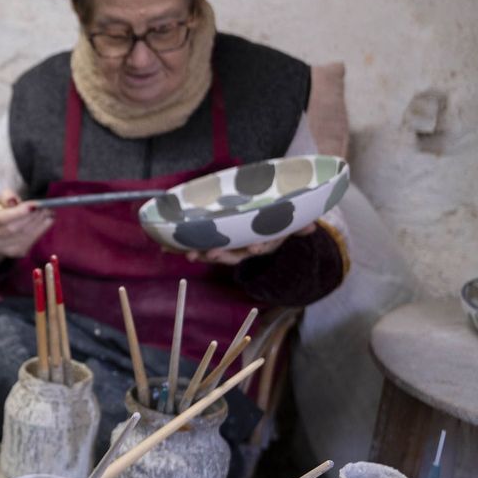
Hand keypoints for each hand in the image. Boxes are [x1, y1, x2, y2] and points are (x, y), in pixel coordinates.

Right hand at [0, 189, 52, 259]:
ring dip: (38, 224)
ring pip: (23, 237)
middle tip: (45, 208)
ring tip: (48, 213)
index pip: (0, 219)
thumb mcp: (0, 199)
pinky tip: (47, 222)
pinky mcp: (14, 253)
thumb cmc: (0, 210)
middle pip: (13, 229)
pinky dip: (40, 231)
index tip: (34, 205)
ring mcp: (0, 248)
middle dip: (31, 218)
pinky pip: (29, 242)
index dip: (18, 212)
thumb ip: (6, 197)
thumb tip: (14, 201)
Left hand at [184, 223, 314, 265]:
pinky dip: (180, 246)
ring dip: (199, 253)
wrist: (258, 228)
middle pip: (231, 253)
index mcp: (259, 242)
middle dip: (220, 254)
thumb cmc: (272, 222)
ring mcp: (224, 246)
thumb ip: (298, 224)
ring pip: (211, 251)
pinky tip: (166, 248)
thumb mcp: (287, 222)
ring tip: (188, 254)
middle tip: (211, 253)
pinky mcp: (208, 241)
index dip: (257, 245)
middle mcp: (241, 248)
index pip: (258, 246)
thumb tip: (312, 226)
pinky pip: (194, 244)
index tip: (255, 245)